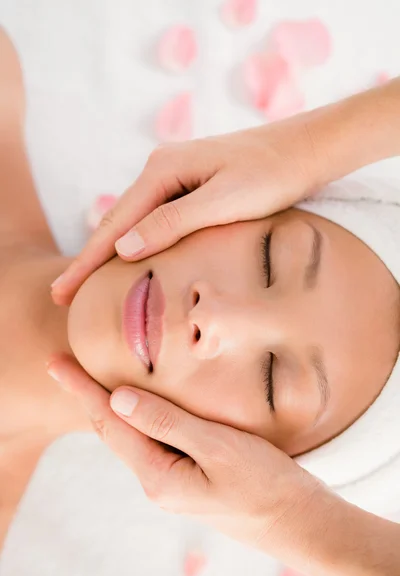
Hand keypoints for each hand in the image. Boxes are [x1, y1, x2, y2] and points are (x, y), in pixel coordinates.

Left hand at [47, 355, 329, 564]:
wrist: (298, 521)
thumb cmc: (266, 485)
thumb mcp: (219, 448)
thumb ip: (168, 422)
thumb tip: (118, 399)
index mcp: (158, 476)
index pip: (109, 424)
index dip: (81, 390)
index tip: (56, 363)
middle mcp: (157, 480)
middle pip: (112, 431)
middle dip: (86, 396)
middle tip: (63, 364)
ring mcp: (172, 479)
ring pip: (131, 435)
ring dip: (109, 406)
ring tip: (90, 379)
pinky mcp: (188, 473)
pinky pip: (152, 439)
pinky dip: (138, 415)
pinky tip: (139, 402)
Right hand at [51, 117, 319, 304]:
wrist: (306, 150)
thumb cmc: (271, 176)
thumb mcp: (222, 202)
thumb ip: (172, 223)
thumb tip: (122, 246)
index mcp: (162, 171)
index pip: (115, 225)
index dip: (87, 261)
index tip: (63, 291)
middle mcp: (161, 169)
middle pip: (117, 222)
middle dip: (89, 259)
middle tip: (63, 294)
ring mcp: (176, 176)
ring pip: (133, 220)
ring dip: (109, 252)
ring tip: (88, 281)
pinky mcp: (191, 186)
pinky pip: (154, 218)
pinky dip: (136, 241)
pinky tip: (131, 257)